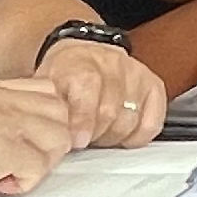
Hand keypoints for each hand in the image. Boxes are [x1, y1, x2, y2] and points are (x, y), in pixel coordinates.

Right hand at [0, 77, 89, 196]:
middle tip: (14, 165)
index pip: (47, 92)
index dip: (45, 123)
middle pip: (61, 114)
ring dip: (36, 165)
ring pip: (58, 139)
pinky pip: (38, 167)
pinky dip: (19, 185)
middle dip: (47, 145)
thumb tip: (23, 136)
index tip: (28, 146)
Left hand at [32, 35, 170, 147]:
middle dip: (94, 134)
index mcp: (80, 62)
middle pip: (110, 110)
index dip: (82, 120)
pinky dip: (139, 136)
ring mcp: (135, 73)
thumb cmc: (62, 77)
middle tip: (83, 141)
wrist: (81, 55)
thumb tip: (47, 135)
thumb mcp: (44, 87)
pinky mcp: (152, 86)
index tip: (77, 141)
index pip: (88, 89)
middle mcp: (111, 64)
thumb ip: (46, 109)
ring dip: (113, 137)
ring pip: (130, 119)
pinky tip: (123, 136)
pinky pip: (153, 121)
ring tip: (99, 136)